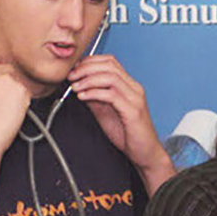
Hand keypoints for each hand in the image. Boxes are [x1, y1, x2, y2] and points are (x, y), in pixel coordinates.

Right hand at [0, 49, 32, 154]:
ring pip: (20, 83)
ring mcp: (8, 79)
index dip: (0, 64)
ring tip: (6, 111)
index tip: (2, 72)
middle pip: (10, 70)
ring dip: (18, 94)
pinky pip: (28, 94)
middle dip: (11, 83)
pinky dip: (25, 103)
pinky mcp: (22, 90)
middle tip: (5, 102)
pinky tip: (13, 114)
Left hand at [68, 55, 167, 171]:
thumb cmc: (128, 134)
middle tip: (71, 76)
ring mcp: (135, 99)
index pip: (111, 62)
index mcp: (130, 86)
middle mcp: (135, 89)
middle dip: (86, 68)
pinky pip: (112, 95)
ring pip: (110, 77)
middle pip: (110, 66)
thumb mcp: (105, 111)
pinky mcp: (133, 111)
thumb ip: (94, 97)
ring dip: (88, 79)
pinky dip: (94, 93)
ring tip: (75, 87)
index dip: (90, 62)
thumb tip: (79, 85)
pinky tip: (83, 97)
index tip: (75, 70)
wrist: (145, 153)